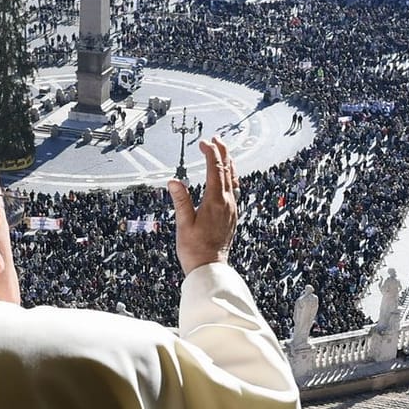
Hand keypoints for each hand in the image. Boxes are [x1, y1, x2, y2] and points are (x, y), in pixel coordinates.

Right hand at [167, 136, 237, 275]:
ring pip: (233, 180)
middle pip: (227, 171)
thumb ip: (181, 200)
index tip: (203, 143)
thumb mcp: (184, 224)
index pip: (215, 170)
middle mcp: (227, 203)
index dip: (210, 154)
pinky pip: (234, 191)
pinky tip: (226, 178)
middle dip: (222, 153)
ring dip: (228, 164)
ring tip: (223, 153)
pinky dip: (230, 178)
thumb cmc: (194, 249)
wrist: (210, 268)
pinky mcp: (232, 216)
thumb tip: (174, 180)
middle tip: (216, 139)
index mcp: (215, 202)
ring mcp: (231, 210)